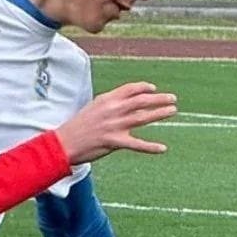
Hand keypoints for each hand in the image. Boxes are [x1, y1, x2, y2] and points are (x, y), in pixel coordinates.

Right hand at [55, 82, 177, 163]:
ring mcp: (114, 126)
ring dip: (160, 113)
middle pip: (141, 101)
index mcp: (107, 100)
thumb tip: (123, 104)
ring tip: (172, 111)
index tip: (154, 89)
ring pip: (143, 117)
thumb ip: (109, 105)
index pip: (130, 89)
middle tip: (173, 99)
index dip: (144, 88)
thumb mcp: (92, 109)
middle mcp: (113, 110)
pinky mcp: (114, 142)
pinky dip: (151, 147)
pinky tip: (162, 148)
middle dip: (159, 98)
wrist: (64, 143)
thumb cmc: (77, 127)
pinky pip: (137, 144)